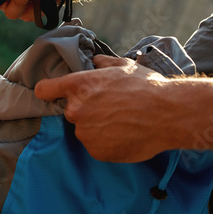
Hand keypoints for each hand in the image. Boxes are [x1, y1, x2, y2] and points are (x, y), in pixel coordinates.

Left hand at [34, 54, 179, 162]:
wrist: (168, 114)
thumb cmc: (146, 86)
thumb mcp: (123, 65)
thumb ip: (103, 63)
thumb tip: (95, 62)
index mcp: (78, 85)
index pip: (44, 89)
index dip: (48, 91)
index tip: (52, 93)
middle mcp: (76, 109)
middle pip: (71, 110)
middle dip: (86, 109)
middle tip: (110, 107)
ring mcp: (85, 133)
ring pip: (85, 129)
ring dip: (97, 127)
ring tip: (121, 121)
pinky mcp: (96, 151)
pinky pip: (96, 145)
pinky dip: (106, 142)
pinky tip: (124, 134)